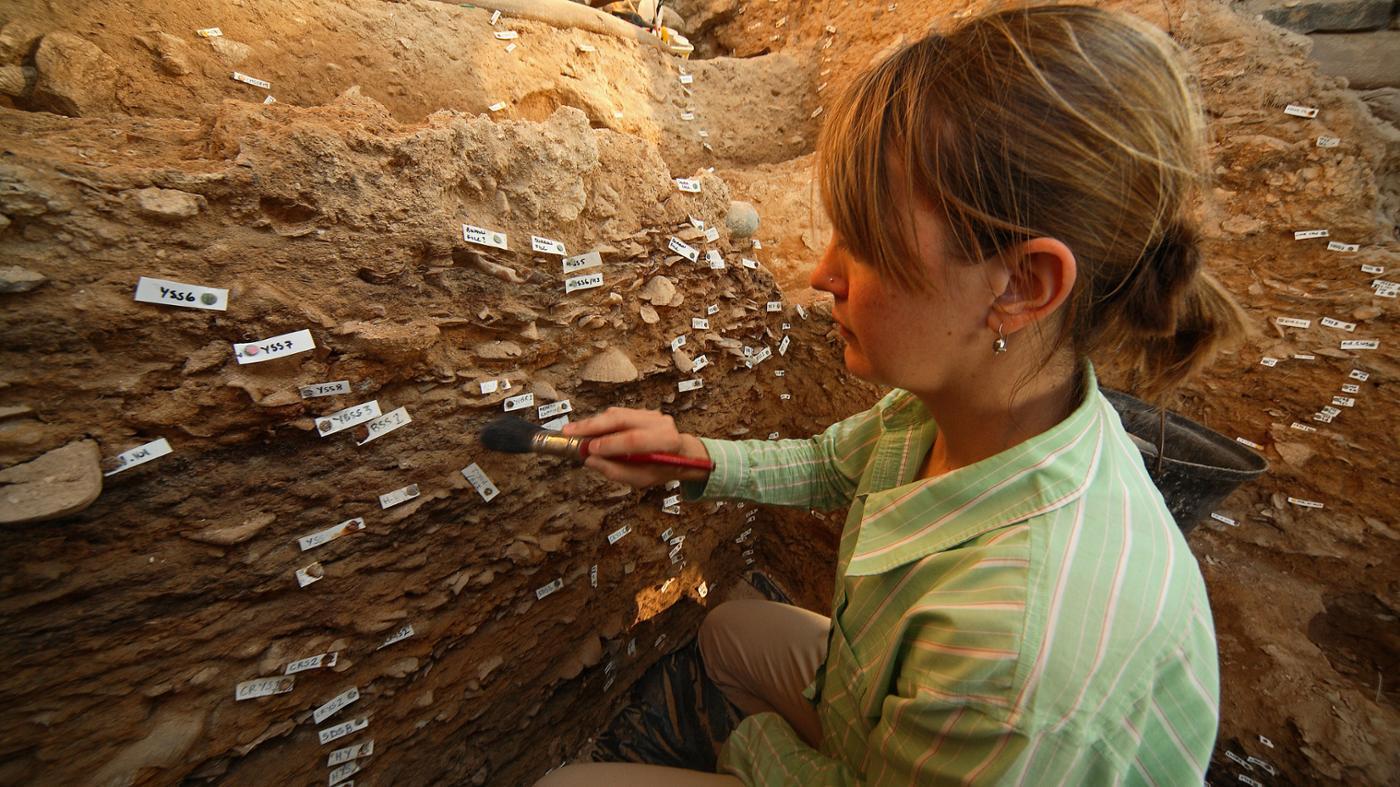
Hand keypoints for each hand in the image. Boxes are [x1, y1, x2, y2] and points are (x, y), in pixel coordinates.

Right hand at [563, 407, 711, 487]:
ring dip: (592, 422)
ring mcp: (651, 413)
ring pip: (616, 414)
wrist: (681, 454)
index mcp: (666, 441)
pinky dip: (599, 421)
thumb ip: (616, 471)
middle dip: (592, 426)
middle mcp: (660, 422)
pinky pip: (616, 413)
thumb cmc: (662, 468)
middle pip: (621, 419)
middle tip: (569, 433)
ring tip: (572, 431)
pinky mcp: (641, 411)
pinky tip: (585, 429)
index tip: (589, 449)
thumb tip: (591, 461)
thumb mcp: (642, 479)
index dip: (610, 444)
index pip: (634, 439)